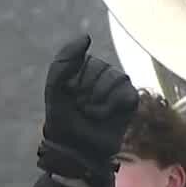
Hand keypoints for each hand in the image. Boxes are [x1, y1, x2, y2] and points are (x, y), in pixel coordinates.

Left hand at [37, 34, 137, 186]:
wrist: (76, 150)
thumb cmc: (63, 120)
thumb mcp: (55, 90)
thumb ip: (64, 62)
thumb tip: (87, 37)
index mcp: (83, 66)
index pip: (83, 60)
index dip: (73, 82)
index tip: (67, 97)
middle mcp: (102, 72)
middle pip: (100, 69)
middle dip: (86, 92)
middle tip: (80, 108)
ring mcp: (118, 85)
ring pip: (115, 79)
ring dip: (98, 102)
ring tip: (91, 114)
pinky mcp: (130, 100)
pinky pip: (125, 94)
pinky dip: (110, 108)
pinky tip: (103, 117)